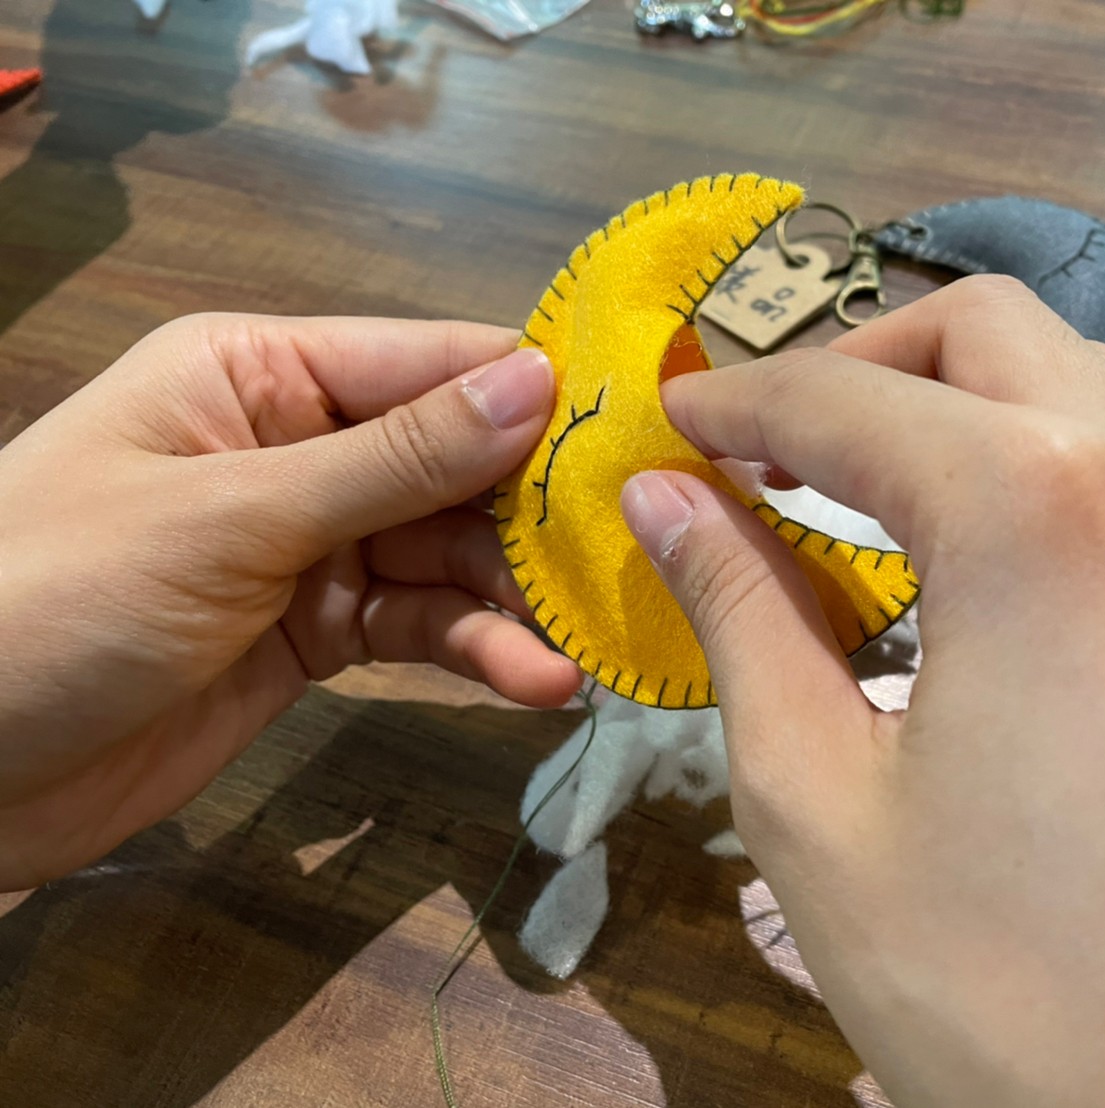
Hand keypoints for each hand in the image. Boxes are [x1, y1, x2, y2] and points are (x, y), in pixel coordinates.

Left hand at [0, 314, 581, 889]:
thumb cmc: (56, 597)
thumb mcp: (231, 517)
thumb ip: (392, 460)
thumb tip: (536, 381)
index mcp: (260, 373)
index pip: (428, 363)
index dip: (533, 394)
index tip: (643, 429)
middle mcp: (297, 446)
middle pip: (455, 463)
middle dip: (536, 514)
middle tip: (629, 555)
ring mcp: (311, 545)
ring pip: (448, 556)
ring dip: (516, 600)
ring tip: (586, 644)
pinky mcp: (318, 634)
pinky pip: (418, 629)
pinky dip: (476, 652)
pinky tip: (535, 682)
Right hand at [621, 278, 1104, 1105]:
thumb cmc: (1013, 985)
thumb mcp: (821, 801)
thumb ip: (741, 616)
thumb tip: (669, 502)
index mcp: (1032, 507)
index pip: (846, 394)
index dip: (734, 401)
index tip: (665, 429)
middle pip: (983, 330)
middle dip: (857, 361)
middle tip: (760, 448)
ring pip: (1071, 382)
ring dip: (949, 402)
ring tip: (850, 492)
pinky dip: (1028, 462)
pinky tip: (966, 561)